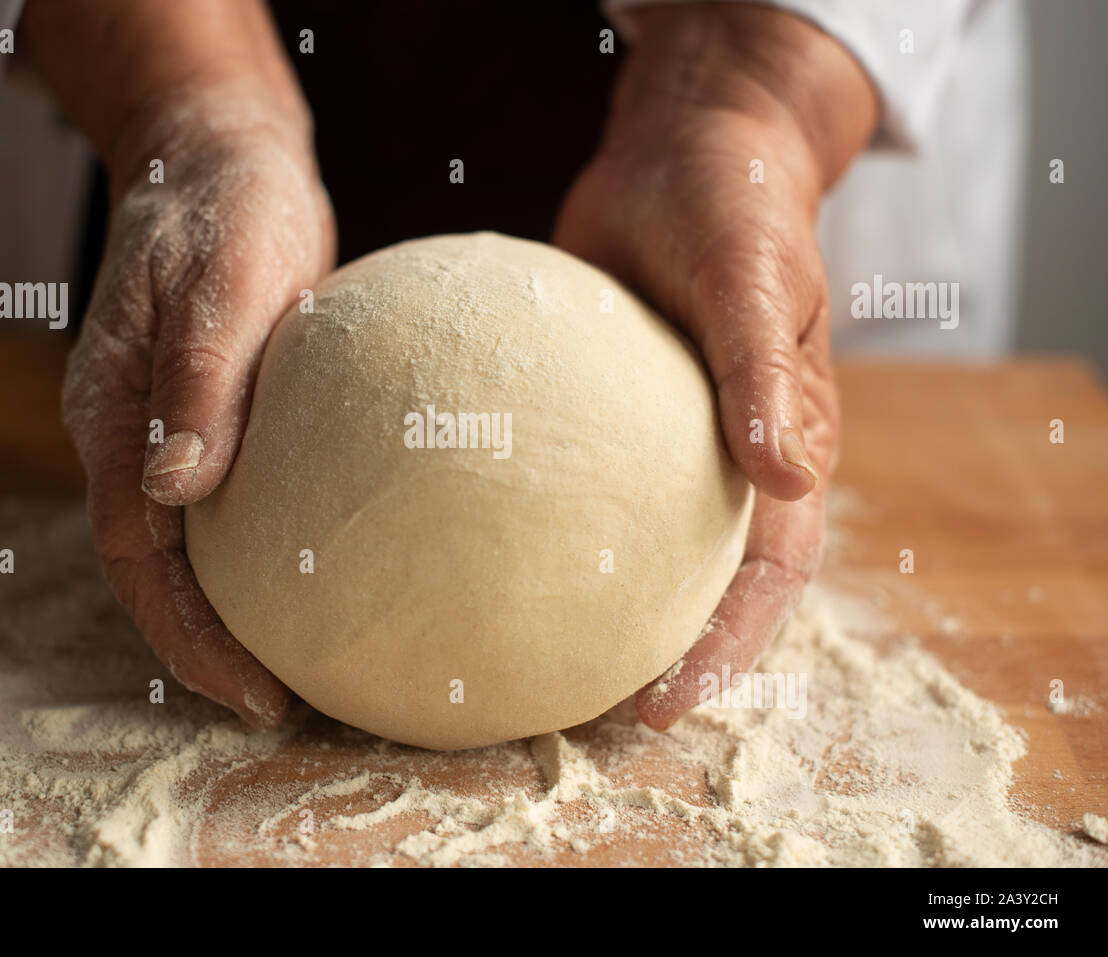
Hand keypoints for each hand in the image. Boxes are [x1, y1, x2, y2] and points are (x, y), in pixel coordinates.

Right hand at [60, 90, 334, 726]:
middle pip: (155, 569)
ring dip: (230, 609)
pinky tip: (308, 580)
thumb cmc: (229, 210)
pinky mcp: (207, 416)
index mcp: (112, 413)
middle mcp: (126, 434)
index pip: (138, 555)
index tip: (253, 692)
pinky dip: (255, 555)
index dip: (187, 633)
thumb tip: (175, 488)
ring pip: (185, 544)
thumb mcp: (226, 281)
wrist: (223, 162)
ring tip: (297, 663)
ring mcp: (162, 429)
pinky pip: (221, 504)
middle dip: (207, 645)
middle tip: (281, 703)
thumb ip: (198, 380)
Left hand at [554, 4, 875, 728]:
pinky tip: (459, 540)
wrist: (687, 148)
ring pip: (624, 541)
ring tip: (512, 654)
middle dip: (649, 651)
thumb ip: (768, 372)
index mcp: (779, 446)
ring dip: (585, 600)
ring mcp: (651, 439)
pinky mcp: (593, 411)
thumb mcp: (756, 278)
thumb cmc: (739, 206)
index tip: (661, 703)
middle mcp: (718, 457)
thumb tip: (787, 474)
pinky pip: (561, 477)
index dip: (725, 648)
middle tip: (576, 709)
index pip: (767, 575)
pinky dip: (525, 516)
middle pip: (692, 580)